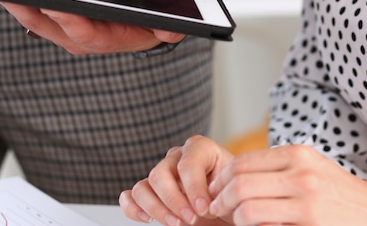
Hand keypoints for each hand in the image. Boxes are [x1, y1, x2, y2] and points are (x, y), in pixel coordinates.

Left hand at [0, 0, 184, 54]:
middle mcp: (77, 39)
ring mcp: (63, 31)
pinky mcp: (56, 22)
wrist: (138, 31)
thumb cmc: (146, 26)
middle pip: (46, 25)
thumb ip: (167, 28)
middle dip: (25, 7)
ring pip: (33, 18)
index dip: (67, 19)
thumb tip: (172, 29)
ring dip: (15, 0)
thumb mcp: (162, 27)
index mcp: (101, 40)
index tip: (52, 5)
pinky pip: (32, 11)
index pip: (81, 31)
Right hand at [119, 135, 233, 225]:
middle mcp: (177, 157)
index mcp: (201, 149)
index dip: (194, 188)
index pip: (187, 163)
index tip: (204, 208)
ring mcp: (162, 173)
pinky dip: (134, 208)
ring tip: (175, 223)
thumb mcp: (236, 189)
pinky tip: (148, 219)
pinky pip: (131, 196)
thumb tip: (211, 203)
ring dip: (156, 208)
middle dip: (174, 200)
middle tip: (191, 219)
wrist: (229, 205)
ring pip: (143, 186)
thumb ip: (224, 191)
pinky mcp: (150, 192)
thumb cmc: (234, 195)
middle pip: (160, 173)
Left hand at [207, 145, 366, 225]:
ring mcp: (307, 200)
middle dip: (220, 199)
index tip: (215, 192)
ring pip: (247, 208)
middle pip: (240, 183)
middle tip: (215, 209)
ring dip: (234, 218)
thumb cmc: (338, 193)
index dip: (222, 179)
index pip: (243, 162)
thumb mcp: (310, 168)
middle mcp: (301, 173)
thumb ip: (277, 167)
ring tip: (235, 222)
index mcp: (297, 154)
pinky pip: (264, 225)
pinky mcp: (310, 223)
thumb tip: (233, 177)